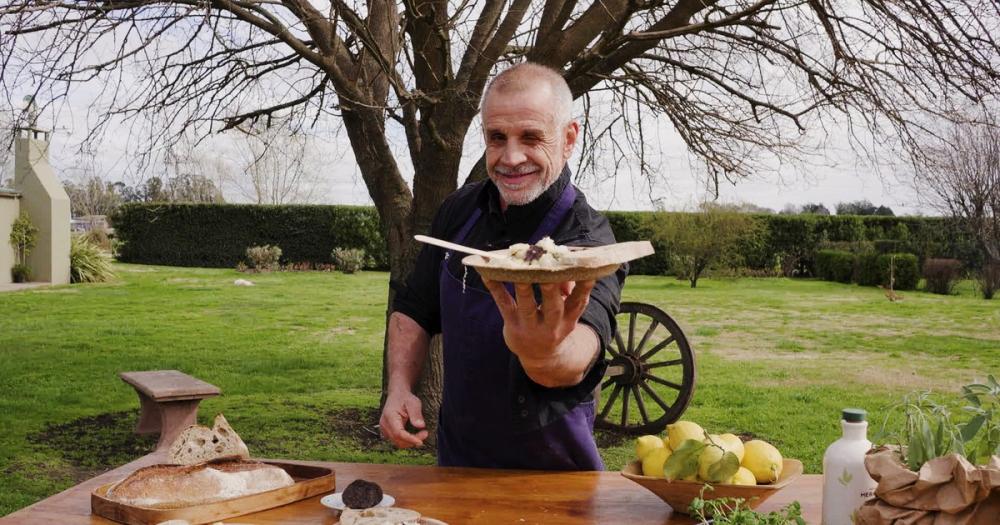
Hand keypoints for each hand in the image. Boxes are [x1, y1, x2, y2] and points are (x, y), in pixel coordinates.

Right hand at [379, 389, 427, 447]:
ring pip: (397, 443)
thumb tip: (421, 426)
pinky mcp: (387, 432)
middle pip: (398, 440)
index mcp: (389, 416)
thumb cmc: (405, 398)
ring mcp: (384, 429)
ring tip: (421, 433)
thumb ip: (416, 414)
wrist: (397, 395)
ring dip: (410, 442)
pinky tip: (414, 435)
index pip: (398, 433)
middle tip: (425, 433)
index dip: (410, 439)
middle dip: (412, 441)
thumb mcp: (414, 403)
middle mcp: (384, 424)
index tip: (421, 442)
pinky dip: (406, 440)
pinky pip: (397, 440)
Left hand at [481, 278, 595, 362]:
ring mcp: (530, 326)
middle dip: (551, 289)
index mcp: (568, 320)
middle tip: (548, 272)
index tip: (588, 272)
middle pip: (553, 307)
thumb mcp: (565, 314)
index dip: (584, 288)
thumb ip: (567, 291)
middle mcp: (551, 325)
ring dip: (523, 288)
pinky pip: (504, 304)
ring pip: (527, 306)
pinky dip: (496, 288)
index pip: (578, 303)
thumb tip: (564, 275)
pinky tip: (488, 274)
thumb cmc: (553, 324)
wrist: (538, 356)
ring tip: (518, 271)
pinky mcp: (512, 325)